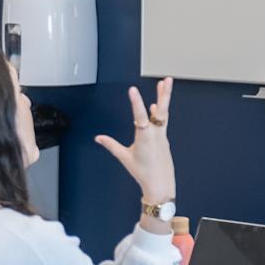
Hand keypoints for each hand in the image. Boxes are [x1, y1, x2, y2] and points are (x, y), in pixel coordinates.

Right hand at [92, 79, 176, 212]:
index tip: (132, 89)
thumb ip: (111, 145)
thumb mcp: (125, 158)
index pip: (139, 116)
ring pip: (163, 114)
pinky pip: (162, 121)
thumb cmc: (143, 172)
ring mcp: (162, 136)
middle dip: (164, 94)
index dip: (136, 102)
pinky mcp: (164, 138)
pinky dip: (160, 112)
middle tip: (166, 80)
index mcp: (145, 138)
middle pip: (161, 111)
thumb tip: (99, 138)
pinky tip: (157, 106)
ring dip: (163, 98)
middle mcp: (156, 134)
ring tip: (164, 83)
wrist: (160, 184)